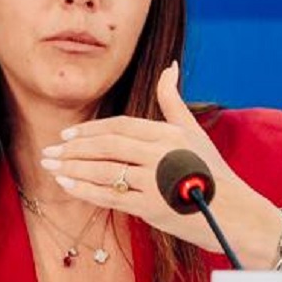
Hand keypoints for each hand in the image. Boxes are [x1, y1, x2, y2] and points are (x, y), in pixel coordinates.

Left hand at [40, 62, 281, 267]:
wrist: (233, 214)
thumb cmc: (211, 172)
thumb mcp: (193, 131)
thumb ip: (173, 100)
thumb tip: (169, 66)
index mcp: (168, 133)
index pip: (120, 127)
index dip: (90, 130)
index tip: (66, 134)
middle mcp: (160, 153)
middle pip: (107, 146)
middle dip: (73, 148)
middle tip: (49, 151)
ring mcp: (155, 181)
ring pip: (104, 171)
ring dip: (72, 168)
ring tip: (50, 167)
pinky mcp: (151, 207)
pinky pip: (110, 196)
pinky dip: (86, 191)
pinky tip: (67, 186)